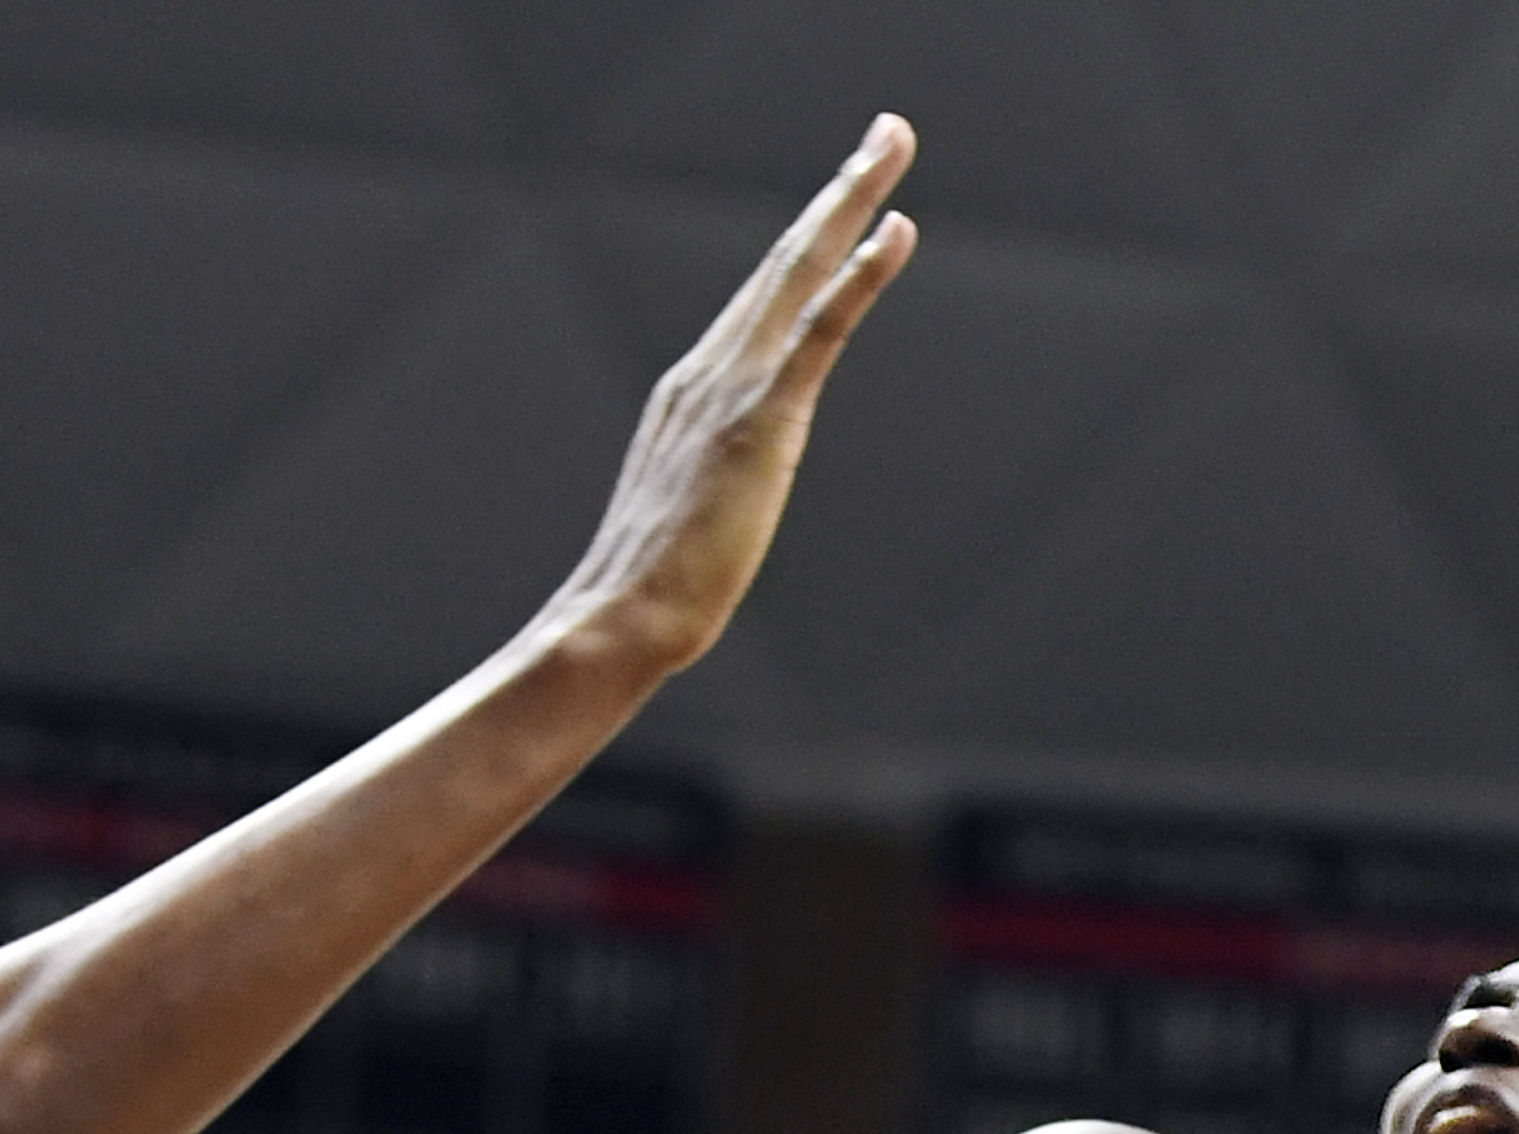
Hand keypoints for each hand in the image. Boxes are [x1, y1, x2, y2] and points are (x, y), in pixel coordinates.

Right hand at [539, 116, 917, 675]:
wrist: (621, 617)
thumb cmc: (651, 590)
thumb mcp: (690, 514)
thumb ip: (714, 480)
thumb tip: (727, 494)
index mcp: (695, 386)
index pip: (766, 296)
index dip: (813, 240)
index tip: (851, 194)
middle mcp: (710, 367)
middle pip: (786, 257)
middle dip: (842, 189)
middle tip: (889, 131)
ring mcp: (733, 386)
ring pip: (801, 269)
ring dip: (852, 200)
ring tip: (894, 145)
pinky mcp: (761, 418)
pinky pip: (819, 328)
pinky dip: (859, 275)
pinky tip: (897, 230)